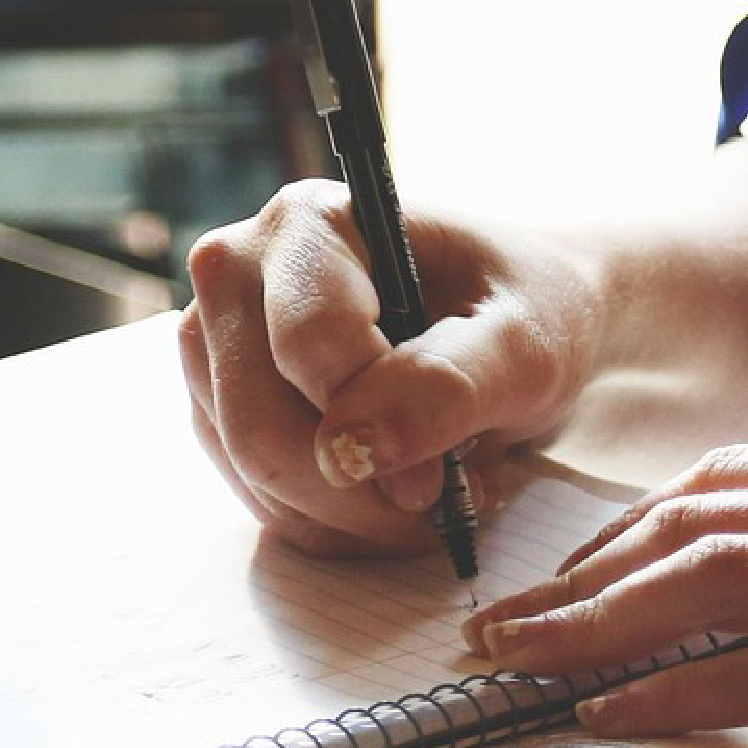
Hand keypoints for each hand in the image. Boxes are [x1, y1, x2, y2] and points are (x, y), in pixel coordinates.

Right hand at [179, 180, 596, 555]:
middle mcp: (240, 273)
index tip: (447, 474)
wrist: (518, 326)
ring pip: (257, 479)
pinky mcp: (224, 410)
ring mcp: (218, 347)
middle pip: (260, 428)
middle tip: (447, 498)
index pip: (306, 348)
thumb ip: (448, 385)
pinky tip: (396, 497)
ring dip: (355, 516)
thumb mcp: (525, 344)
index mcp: (309, 223)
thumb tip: (353, 449)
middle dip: (361, 493)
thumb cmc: (528, 313)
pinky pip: (264, 503)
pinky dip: (339, 524)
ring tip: (436, 489)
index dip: (378, 427)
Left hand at [465, 435, 747, 747]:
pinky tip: (615, 717)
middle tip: (500, 625)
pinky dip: (680, 693)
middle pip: (694, 522)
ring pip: (713, 583)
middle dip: (579, 576)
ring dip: (595, 628)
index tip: (569, 574)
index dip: (627, 529)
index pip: (729, 481)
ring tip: (520, 667)